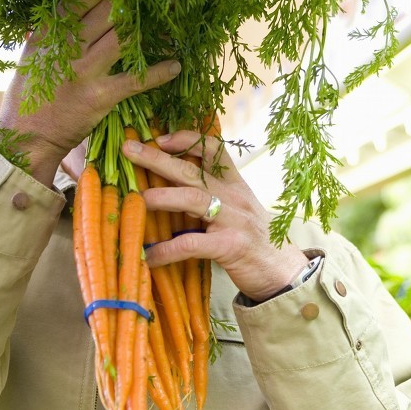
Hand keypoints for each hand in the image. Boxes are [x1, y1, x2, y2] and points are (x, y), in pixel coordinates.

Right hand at [0, 0, 179, 187]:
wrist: (26, 135)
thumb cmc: (30, 94)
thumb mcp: (34, 53)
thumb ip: (54, 30)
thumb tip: (75, 7)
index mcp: (51, 30)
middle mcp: (67, 45)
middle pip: (109, 11)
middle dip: (135, 4)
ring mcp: (85, 70)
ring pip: (124, 38)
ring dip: (151, 33)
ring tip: (169, 29)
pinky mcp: (100, 95)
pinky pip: (136, 79)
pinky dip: (159, 72)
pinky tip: (175, 65)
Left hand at [122, 132, 308, 301]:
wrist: (281, 271)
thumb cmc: (254, 241)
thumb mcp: (239, 210)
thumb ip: (213, 196)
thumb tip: (174, 188)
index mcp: (236, 185)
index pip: (213, 149)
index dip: (186, 139)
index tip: (160, 138)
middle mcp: (235, 197)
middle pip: (193, 170)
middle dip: (158, 159)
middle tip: (129, 150)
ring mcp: (234, 220)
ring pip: (193, 199)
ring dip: (162, 196)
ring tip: (138, 199)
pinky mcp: (229, 246)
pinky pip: (192, 244)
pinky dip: (167, 250)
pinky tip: (150, 256)